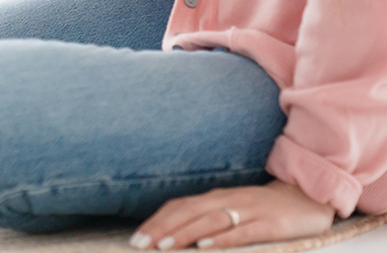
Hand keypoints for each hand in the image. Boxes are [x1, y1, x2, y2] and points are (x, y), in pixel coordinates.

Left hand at [131, 180, 334, 249]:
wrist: (308, 197)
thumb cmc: (262, 209)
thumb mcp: (230, 209)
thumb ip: (206, 218)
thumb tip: (173, 234)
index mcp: (215, 198)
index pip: (178, 207)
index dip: (156, 221)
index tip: (136, 238)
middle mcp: (227, 200)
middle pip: (188, 213)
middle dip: (161, 228)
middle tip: (139, 244)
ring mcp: (250, 211)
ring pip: (210, 221)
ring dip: (184, 233)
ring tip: (163, 246)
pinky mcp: (272, 224)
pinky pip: (244, 231)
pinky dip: (223, 238)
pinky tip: (206, 246)